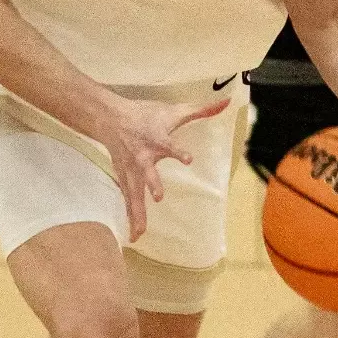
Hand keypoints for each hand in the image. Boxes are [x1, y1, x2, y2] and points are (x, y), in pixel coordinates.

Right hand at [96, 96, 230, 240]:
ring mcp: (131, 170)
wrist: (110, 118)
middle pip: (146, 172)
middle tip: (158, 196)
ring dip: (137, 211)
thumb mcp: (173, 110)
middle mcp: (142, 157)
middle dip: (152, 184)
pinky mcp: (123, 177)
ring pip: (133, 192)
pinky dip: (130, 215)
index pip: (169, 145)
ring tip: (140, 232)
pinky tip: (134, 234)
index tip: (188, 159)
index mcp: (156, 140)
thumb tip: (227, 102)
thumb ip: (200, 110)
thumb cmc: (144, 115)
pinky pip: (127, 198)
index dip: (178, 151)